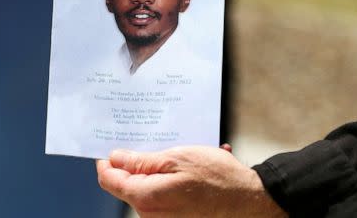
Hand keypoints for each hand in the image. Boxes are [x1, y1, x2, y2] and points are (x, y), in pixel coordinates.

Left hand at [97, 146, 286, 217]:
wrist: (249, 200)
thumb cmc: (217, 179)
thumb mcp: (176, 158)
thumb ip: (141, 161)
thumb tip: (115, 158)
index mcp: (146, 197)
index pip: (109, 180)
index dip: (107, 161)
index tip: (111, 148)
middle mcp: (150, 214)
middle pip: (127, 185)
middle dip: (135, 164)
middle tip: (154, 145)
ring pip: (145, 190)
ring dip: (156, 172)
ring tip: (180, 158)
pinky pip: (161, 197)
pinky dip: (169, 182)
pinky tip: (188, 171)